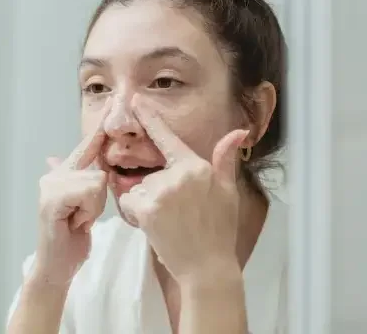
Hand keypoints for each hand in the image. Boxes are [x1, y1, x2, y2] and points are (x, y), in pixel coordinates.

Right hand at [31, 102, 111, 285]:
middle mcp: (54, 174)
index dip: (101, 127)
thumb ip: (86, 182)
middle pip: (98, 168)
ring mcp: (50, 185)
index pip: (88, 146)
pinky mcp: (52, 199)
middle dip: (98, 197)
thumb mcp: (86, 207)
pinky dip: (88, 211)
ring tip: (78, 221)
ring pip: (96, 180)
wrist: (56, 266)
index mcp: (64, 173)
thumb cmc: (71, 238)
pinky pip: (89, 191)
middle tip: (81, 217)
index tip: (114, 103)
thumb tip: (67, 158)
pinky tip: (75, 223)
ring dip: (94, 207)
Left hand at [118, 96, 248, 282]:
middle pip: (151, 174)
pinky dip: (135, 215)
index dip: (150, 117)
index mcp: (197, 166)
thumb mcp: (228, 191)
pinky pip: (129, 203)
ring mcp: (162, 191)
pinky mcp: (147, 208)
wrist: (208, 267)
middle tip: (177, 215)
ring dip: (146, 205)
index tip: (135, 99)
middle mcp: (179, 175)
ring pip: (138, 189)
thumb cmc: (219, 231)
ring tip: (169, 223)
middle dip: (156, 192)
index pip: (168, 137)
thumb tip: (238, 131)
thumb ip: (225, 159)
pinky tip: (155, 227)